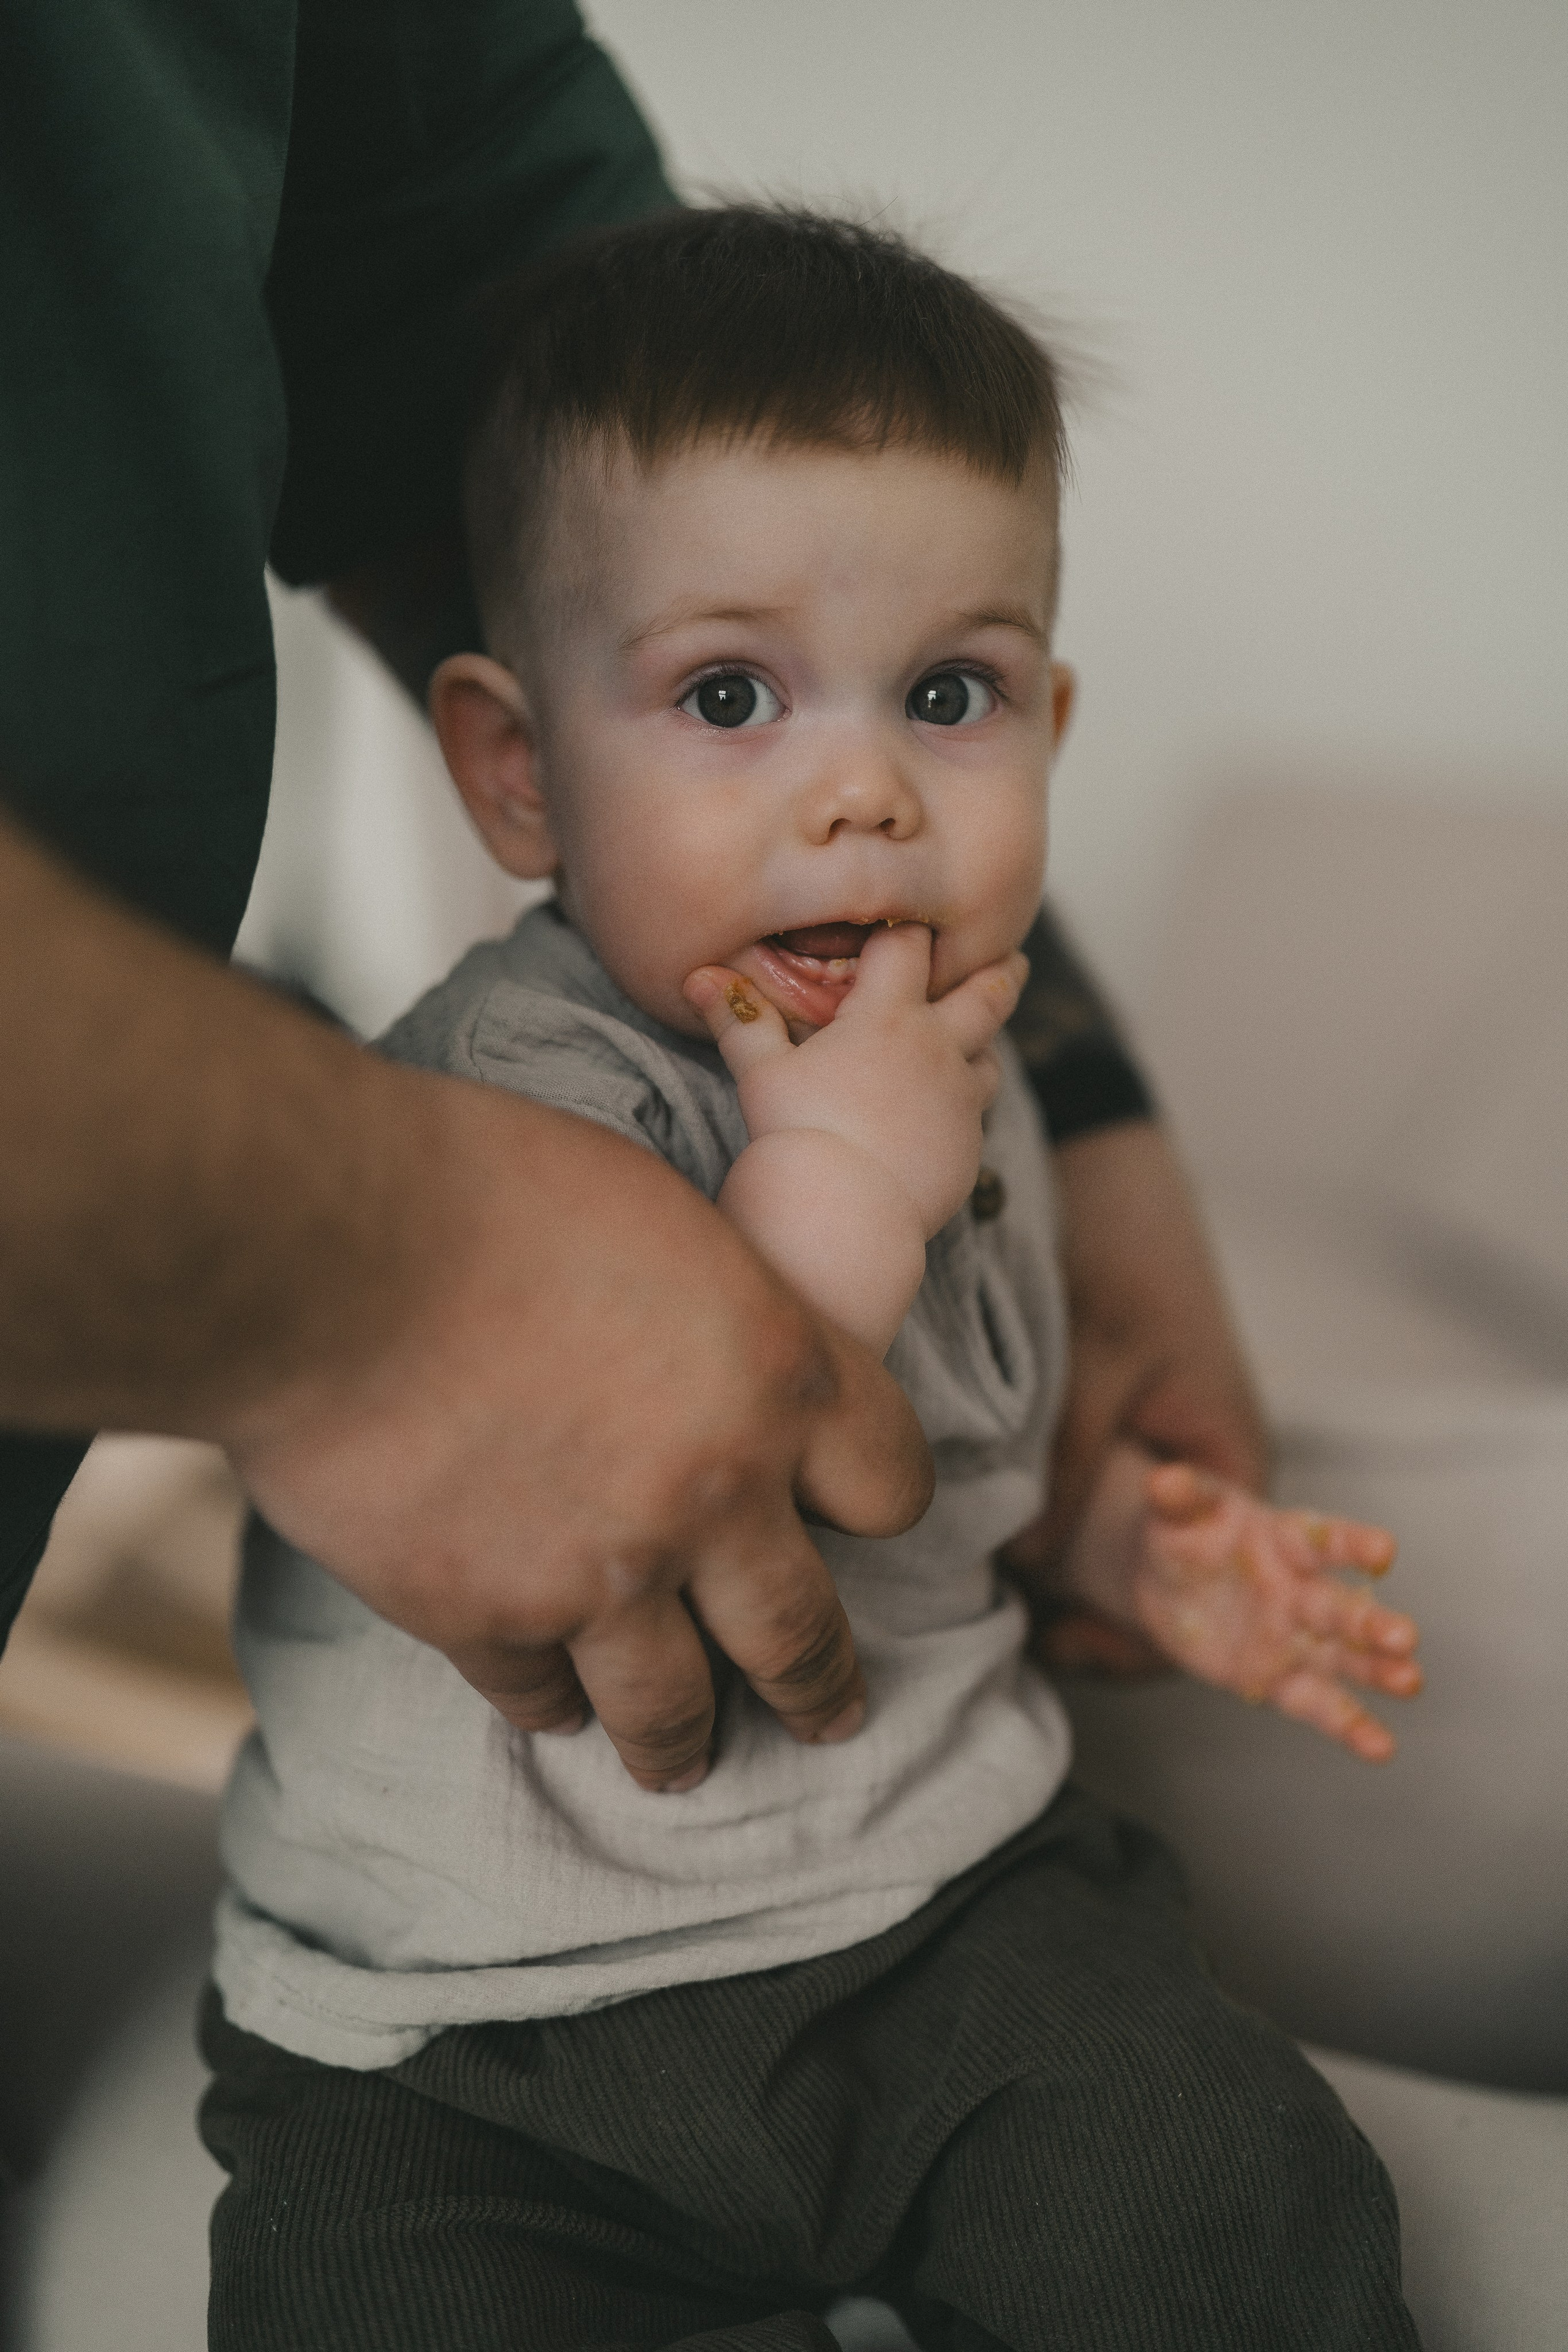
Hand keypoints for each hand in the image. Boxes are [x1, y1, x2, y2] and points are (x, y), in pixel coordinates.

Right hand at [0, 825, 934, 1795]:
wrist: (332, 1247)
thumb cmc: (487, 1187)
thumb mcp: (661, 1214)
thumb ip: (719, 1312)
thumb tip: (720, 1354)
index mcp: (779, 1373)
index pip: (889, 1483)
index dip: (876, 1504)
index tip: (856, 1522)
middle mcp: (717, 1494)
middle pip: (802, 1630)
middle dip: (820, 1685)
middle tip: (830, 1716)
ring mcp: (602, 1571)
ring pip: (674, 1705)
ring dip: (683, 1741)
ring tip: (681, 1765)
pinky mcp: (486, 1616)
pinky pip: (538, 1693)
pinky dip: (549, 1702)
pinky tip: (550, 1704)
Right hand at [686, 925, 1028, 1236]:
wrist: (842, 1210)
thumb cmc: (796, 1132)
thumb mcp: (761, 1070)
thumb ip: (739, 1018)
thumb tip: (697, 975)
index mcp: (889, 1017)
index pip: (909, 946)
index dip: (907, 931)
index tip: (910, 924)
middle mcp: (937, 1049)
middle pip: (988, 994)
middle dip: (1000, 971)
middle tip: (1014, 958)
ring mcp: (960, 1100)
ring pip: (990, 1057)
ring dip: (981, 1046)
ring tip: (976, 1042)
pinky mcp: (969, 1146)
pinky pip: (976, 1114)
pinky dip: (965, 1104)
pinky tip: (944, 1112)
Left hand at [1001, 1119, 1267, 1672]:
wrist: (1106, 1162)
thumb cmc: (1123, 1252)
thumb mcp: (1097, 1362)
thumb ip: (1069, 1464)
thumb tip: (1030, 1565)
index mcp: (1233, 1469)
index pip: (1213, 1603)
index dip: (1143, 1643)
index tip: (1062, 1642)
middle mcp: (1206, 1478)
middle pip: (1166, 1592)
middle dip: (1098, 1617)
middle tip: (1019, 1622)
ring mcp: (1162, 1457)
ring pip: (1122, 1553)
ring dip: (1069, 1576)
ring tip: (997, 1585)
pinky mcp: (1120, 1433)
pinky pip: (1095, 1508)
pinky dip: (1055, 1529)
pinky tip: (998, 1534)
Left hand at [1122, 1460, 1420, 1760]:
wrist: (1167, 1581)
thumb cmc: (1187, 1535)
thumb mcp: (1177, 1512)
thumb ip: (1178, 1498)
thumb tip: (1164, 1478)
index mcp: (1285, 1540)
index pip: (1324, 1540)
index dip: (1353, 1544)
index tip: (1385, 1551)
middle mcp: (1301, 1590)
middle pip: (1341, 1607)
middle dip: (1372, 1623)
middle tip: (1405, 1638)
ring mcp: (1294, 1637)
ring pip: (1342, 1658)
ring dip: (1377, 1671)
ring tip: (1409, 1682)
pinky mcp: (1278, 1678)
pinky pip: (1317, 1703)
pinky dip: (1349, 1725)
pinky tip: (1380, 1747)